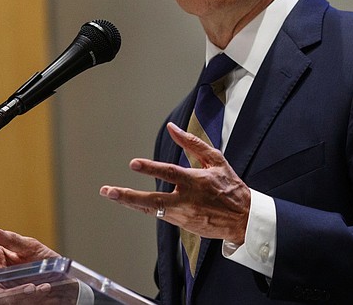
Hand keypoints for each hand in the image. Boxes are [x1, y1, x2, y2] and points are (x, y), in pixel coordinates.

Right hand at [0, 225, 69, 304]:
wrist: (65, 281)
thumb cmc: (46, 261)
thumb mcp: (31, 246)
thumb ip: (10, 239)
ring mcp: (4, 290)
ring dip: (0, 290)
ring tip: (13, 287)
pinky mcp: (15, 301)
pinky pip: (14, 300)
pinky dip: (25, 295)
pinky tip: (38, 289)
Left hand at [100, 122, 250, 243]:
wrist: (243, 218)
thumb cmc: (230, 186)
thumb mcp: (216, 160)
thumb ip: (192, 143)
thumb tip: (173, 128)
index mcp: (196, 181)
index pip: (170, 173)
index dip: (151, 168)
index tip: (134, 164)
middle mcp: (187, 200)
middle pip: (153, 200)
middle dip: (129, 196)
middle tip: (109, 191)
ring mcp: (183, 215)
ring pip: (151, 210)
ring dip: (130, 202)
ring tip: (112, 195)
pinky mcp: (183, 225)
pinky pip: (159, 215)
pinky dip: (145, 208)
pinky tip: (131, 202)